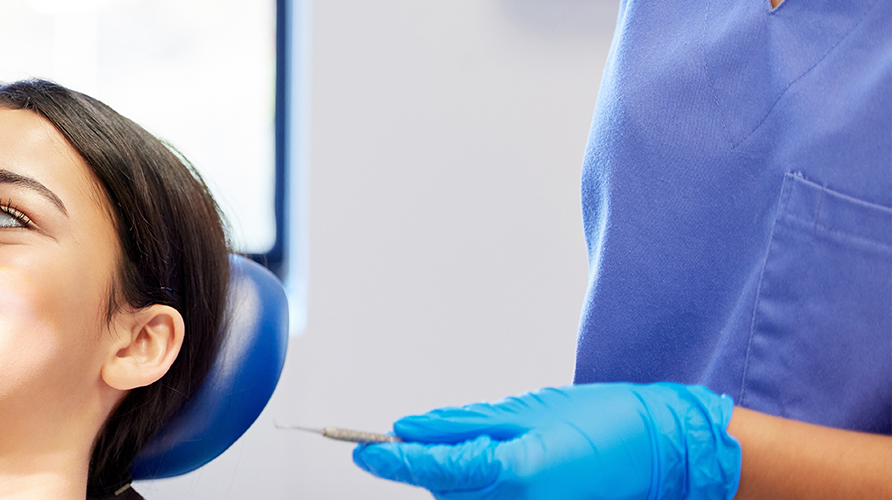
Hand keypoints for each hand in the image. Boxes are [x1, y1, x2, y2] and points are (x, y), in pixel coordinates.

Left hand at [352, 383, 741, 499]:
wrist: (663, 451)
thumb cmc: (605, 421)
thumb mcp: (527, 410)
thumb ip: (463, 425)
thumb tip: (410, 429)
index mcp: (516, 469)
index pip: (434, 469)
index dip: (392, 461)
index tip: (361, 454)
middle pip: (443, 490)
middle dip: (428, 464)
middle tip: (426, 438)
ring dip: (456, 479)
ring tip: (496, 448)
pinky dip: (479, 489)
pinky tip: (500, 467)